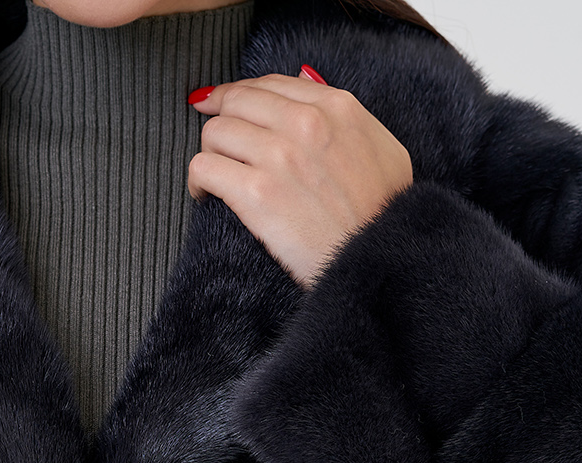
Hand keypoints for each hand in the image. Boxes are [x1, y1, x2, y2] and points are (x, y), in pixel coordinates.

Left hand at [187, 69, 412, 287]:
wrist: (375, 260)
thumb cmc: (383, 212)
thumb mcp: (383, 148)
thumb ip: (347, 115)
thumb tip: (306, 82)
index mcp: (335, 107)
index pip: (270, 84)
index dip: (241, 94)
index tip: (222, 105)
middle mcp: (304, 123)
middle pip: (236, 101)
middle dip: (221, 120)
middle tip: (218, 146)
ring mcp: (279, 157)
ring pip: (215, 132)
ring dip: (210, 153)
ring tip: (216, 175)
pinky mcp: (256, 195)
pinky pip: (204, 168)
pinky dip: (197, 180)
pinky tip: (205, 194)